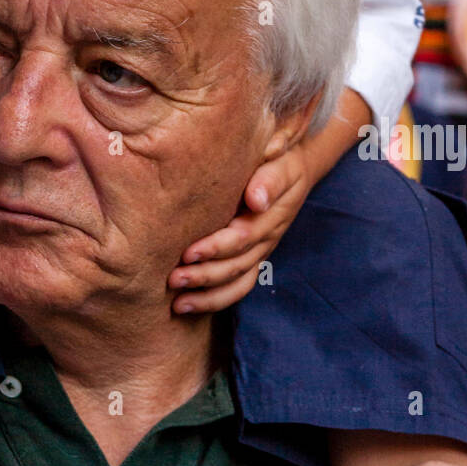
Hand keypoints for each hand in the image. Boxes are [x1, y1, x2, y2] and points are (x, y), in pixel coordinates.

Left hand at [168, 140, 313, 313]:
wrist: (293, 167)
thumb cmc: (279, 160)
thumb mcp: (280, 162)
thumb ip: (269, 180)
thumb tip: (256, 200)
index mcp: (271, 215)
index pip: (243, 237)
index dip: (216, 248)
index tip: (188, 253)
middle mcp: (266, 238)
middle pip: (237, 265)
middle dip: (205, 276)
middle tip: (173, 279)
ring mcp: (261, 251)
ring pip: (238, 282)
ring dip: (208, 296)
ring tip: (177, 304)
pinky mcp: (253, 257)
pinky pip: (238, 287)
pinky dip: (216, 300)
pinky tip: (189, 305)